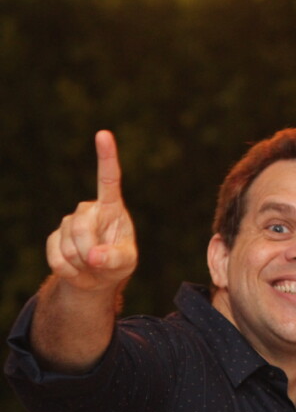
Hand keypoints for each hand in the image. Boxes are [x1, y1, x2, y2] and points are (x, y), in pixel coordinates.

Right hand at [46, 130, 136, 292]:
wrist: (97, 277)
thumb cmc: (118, 263)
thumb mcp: (126, 262)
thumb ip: (114, 258)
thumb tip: (93, 256)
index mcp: (112, 208)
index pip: (109, 178)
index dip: (106, 157)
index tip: (103, 134)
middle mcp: (89, 209)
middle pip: (82, 227)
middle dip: (89, 251)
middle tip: (98, 261)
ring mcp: (70, 222)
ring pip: (68, 244)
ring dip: (80, 262)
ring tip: (91, 263)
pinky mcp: (54, 237)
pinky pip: (56, 257)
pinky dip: (68, 270)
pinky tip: (77, 268)